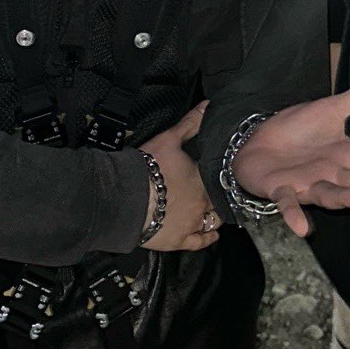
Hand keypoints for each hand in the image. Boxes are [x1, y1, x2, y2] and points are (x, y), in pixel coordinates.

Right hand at [141, 101, 220, 252]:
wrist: (125, 198)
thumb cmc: (147, 167)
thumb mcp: (168, 139)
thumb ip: (190, 123)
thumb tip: (208, 105)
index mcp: (203, 179)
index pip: (221, 177)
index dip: (222, 175)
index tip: (224, 173)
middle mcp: (203, 203)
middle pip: (218, 201)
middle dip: (218, 196)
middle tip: (217, 192)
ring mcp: (192, 223)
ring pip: (212, 221)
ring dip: (215, 216)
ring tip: (214, 211)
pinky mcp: (179, 240)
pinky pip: (199, 242)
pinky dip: (208, 239)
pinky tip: (213, 236)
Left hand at [231, 75, 349, 238]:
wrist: (257, 143)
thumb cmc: (297, 131)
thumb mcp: (331, 109)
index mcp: (346, 158)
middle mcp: (332, 176)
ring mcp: (307, 185)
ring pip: (332, 194)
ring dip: (348, 199)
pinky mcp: (281, 190)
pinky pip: (289, 204)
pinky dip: (295, 215)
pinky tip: (303, 228)